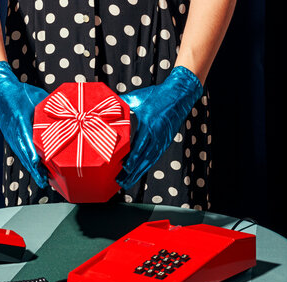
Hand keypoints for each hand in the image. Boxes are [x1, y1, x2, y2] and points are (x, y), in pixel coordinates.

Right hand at [0, 61, 48, 187]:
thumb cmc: (20, 93)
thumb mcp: (36, 97)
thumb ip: (48, 108)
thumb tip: (67, 114)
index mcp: (20, 120)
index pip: (26, 139)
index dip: (31, 152)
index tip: (37, 163)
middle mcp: (14, 131)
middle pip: (24, 153)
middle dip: (34, 169)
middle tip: (44, 181)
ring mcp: (11, 136)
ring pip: (22, 156)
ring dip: (32, 169)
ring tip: (43, 181)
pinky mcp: (11, 138)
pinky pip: (20, 153)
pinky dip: (28, 163)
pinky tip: (36, 170)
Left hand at [117, 66, 202, 188]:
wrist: (180, 94)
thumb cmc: (158, 95)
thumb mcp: (138, 98)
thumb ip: (122, 104)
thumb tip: (106, 106)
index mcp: (150, 125)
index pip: (140, 146)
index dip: (132, 159)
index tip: (124, 168)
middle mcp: (158, 136)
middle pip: (144, 159)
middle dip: (132, 172)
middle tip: (121, 182)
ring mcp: (163, 140)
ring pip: (150, 161)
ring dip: (138, 173)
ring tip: (127, 182)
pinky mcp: (165, 142)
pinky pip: (154, 157)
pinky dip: (145, 166)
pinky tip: (138, 173)